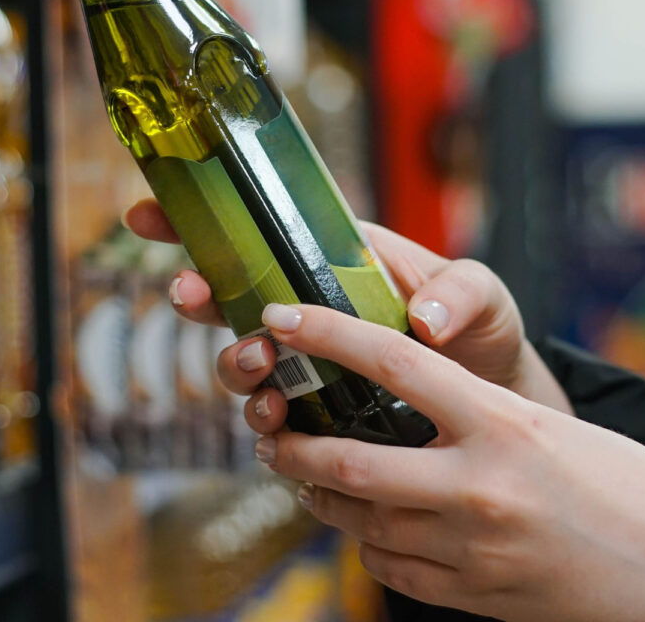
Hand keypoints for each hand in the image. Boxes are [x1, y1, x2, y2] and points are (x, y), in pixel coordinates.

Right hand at [124, 199, 571, 431]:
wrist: (495, 405)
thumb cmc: (484, 333)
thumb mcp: (484, 296)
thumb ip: (461, 294)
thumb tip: (424, 319)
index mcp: (338, 260)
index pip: (259, 230)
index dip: (199, 220)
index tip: (149, 214)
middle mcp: (311, 310)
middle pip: (230, 295)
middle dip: (199, 294)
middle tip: (194, 298)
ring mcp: (308, 367)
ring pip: (242, 361)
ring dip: (235, 364)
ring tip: (260, 368)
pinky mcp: (316, 419)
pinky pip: (272, 422)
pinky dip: (265, 426)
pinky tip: (278, 430)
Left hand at [253, 302, 644, 621]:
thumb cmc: (633, 488)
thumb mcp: (558, 428)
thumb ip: (482, 417)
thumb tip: (411, 405)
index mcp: (505, 423)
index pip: (392, 361)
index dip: (326, 333)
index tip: (283, 318)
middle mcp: (480, 486)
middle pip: (348, 463)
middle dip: (293, 447)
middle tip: (272, 430)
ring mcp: (473, 550)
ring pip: (360, 523)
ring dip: (321, 499)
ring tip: (305, 478)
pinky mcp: (474, 596)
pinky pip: (391, 569)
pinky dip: (368, 543)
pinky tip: (368, 527)